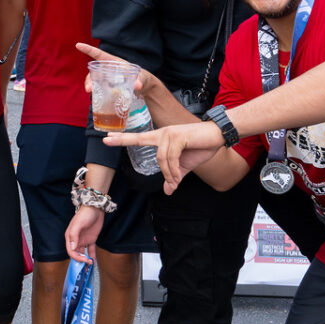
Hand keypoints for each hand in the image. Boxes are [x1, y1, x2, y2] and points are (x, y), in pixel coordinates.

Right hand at [65, 205, 105, 264]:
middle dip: (81, 261)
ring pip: (83, 253)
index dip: (76, 257)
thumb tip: (73, 248)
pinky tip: (94, 262)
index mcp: (70, 237)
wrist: (95, 208)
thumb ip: (74, 236)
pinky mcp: (91, 239)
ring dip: (86, 260)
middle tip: (88, 264)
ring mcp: (83, 240)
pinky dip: (92, 256)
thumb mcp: (78, 224)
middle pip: (76, 254)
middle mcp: (76, 240)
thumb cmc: (85, 214)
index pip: (71, 251)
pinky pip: (91, 250)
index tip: (83, 260)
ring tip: (90, 266)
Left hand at [105, 122, 222, 193]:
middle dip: (121, 140)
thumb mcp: (185, 166)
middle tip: (105, 140)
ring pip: (160, 158)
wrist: (219, 135)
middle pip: (139, 139)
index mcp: (162, 138)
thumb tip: (168, 191)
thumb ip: (175, 176)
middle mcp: (162, 133)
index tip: (107, 138)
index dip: (122, 138)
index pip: (139, 138)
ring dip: (168, 173)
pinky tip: (177, 176)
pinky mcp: (178, 136)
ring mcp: (169, 133)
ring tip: (175, 180)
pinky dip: (173, 170)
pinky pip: (170, 158)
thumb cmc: (202, 147)